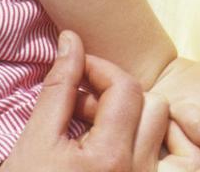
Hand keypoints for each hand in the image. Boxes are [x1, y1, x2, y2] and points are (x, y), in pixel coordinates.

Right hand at [1, 30, 168, 171]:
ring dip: (132, 119)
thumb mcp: (34, 141)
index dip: (99, 68)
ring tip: (93, 129)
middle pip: (152, 106)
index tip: (75, 69)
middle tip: (80, 104)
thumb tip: (71, 40)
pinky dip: (144, 146)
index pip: (126, 87)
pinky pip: (165, 161)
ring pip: (161, 133)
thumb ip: (58, 87)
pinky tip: (107, 151)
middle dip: (117, 94)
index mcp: (111, 158)